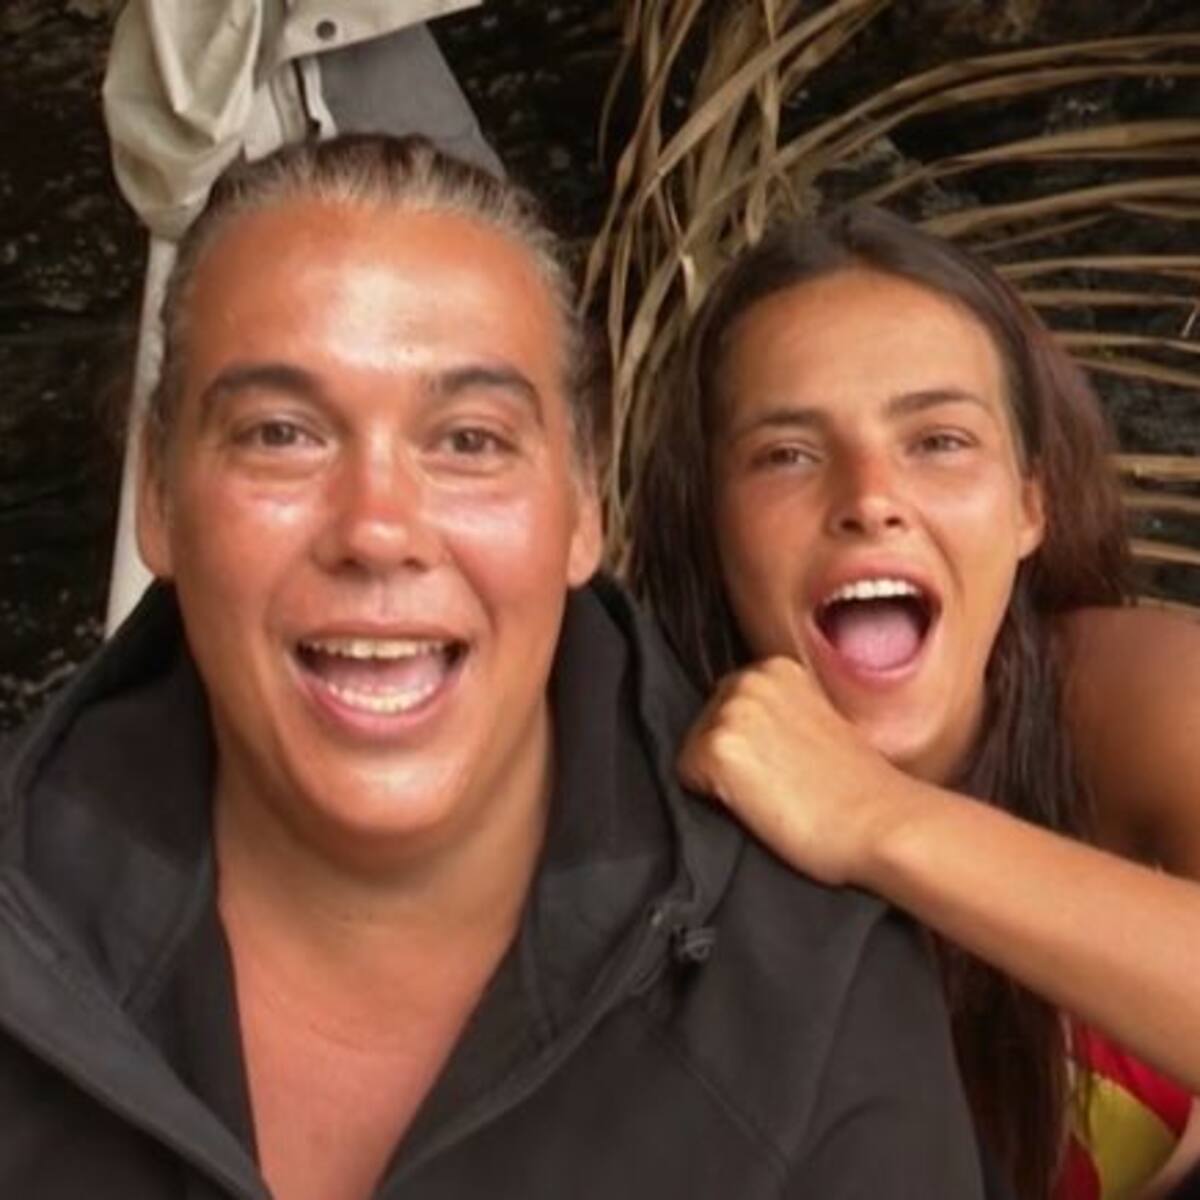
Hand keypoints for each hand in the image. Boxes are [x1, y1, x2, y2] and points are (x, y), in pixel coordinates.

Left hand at [677, 656, 917, 886]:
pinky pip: (688, 780)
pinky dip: (713, 800)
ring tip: (777, 793)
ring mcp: (731, 711)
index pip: (728, 704)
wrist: (883, 823)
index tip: (785, 763)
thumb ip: (780, 713)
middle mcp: (750, 678)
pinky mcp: (717, 750)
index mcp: (777, 667)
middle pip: (705, 724)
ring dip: (722, 779)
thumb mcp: (820, 723)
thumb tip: (751, 733)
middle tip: (783, 781)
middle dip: (732, 755)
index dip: (750, 744)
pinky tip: (760, 805)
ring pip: (694, 752)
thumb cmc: (861, 790)